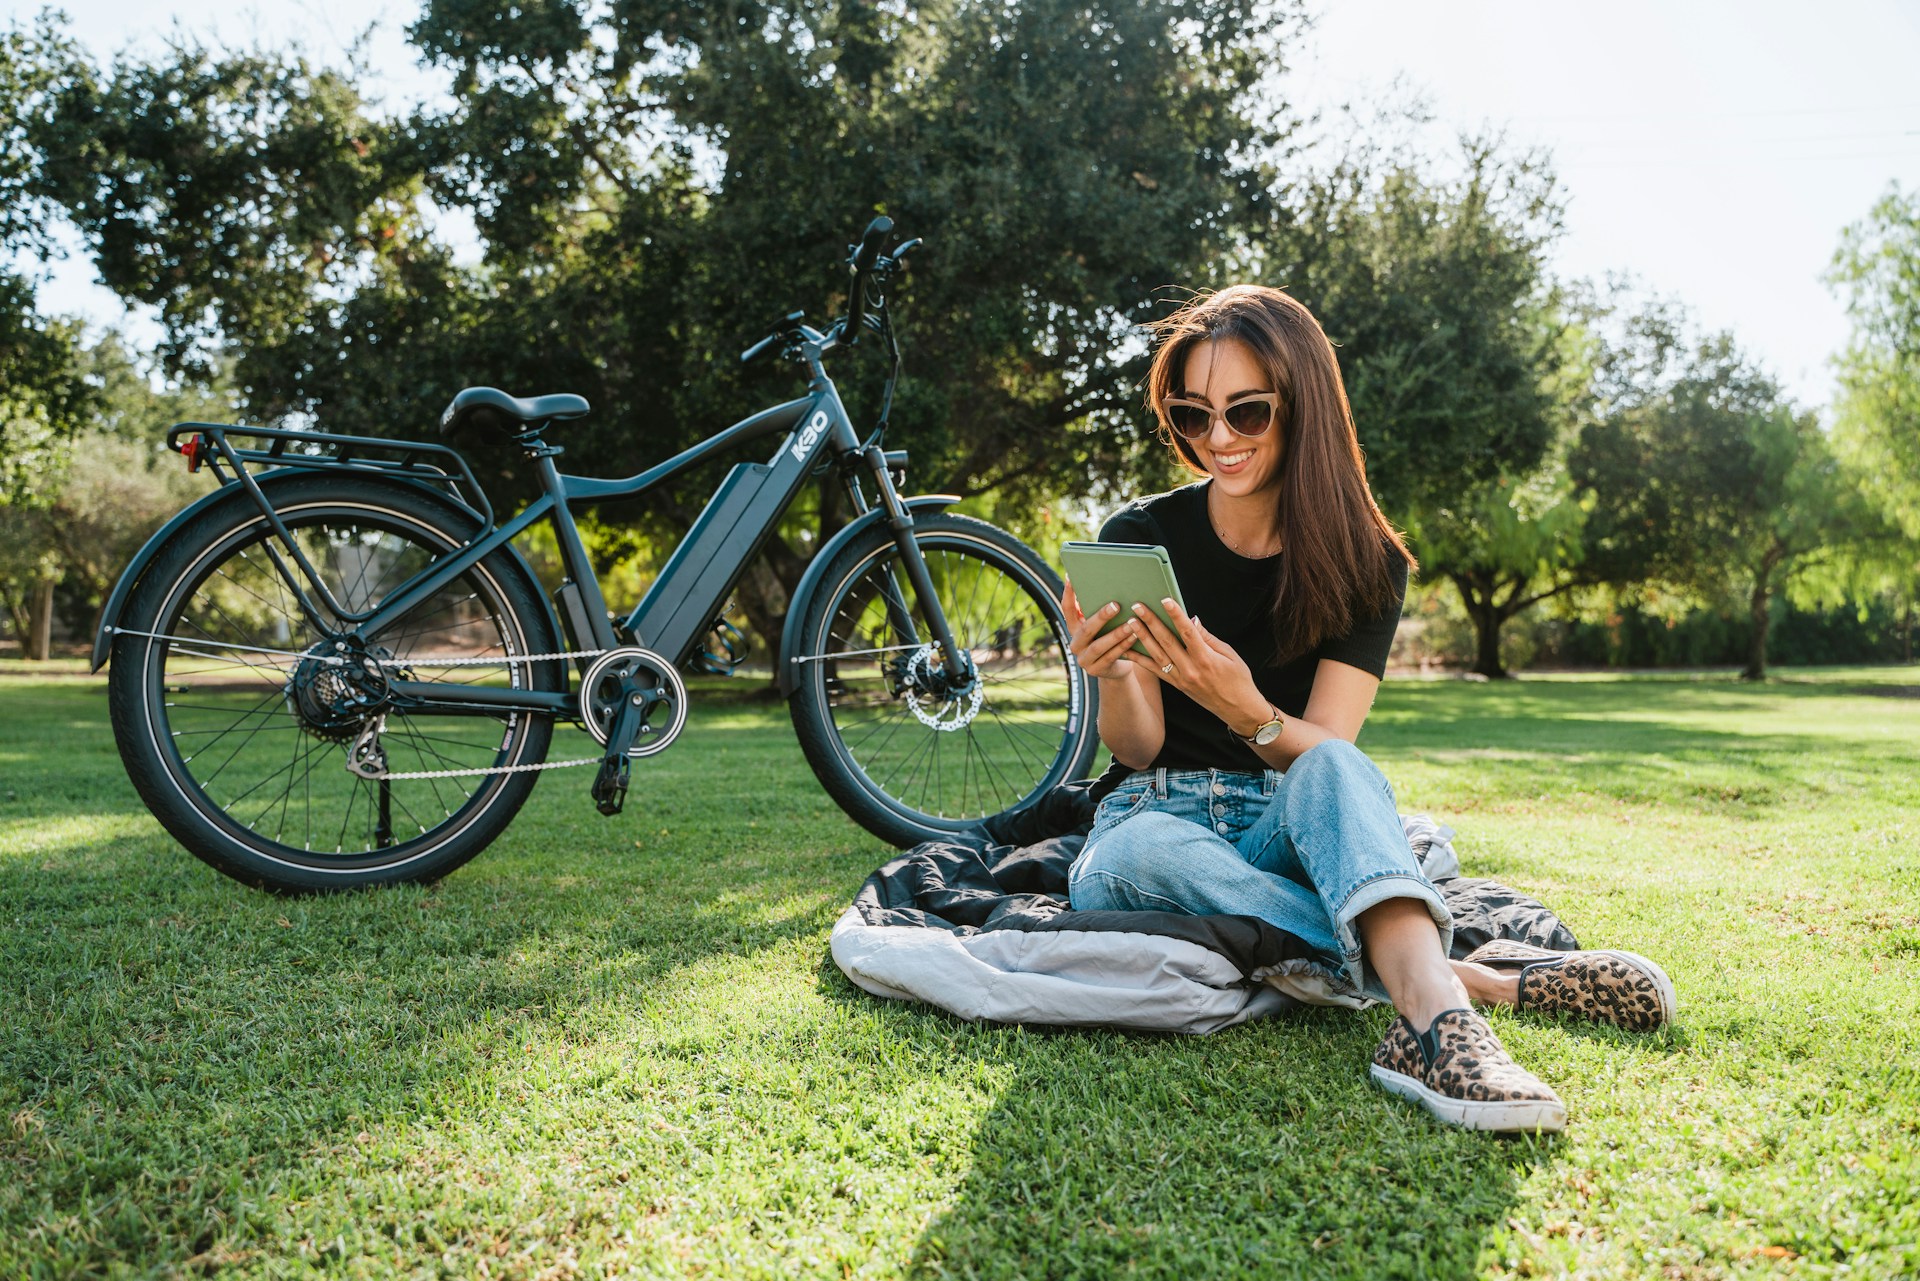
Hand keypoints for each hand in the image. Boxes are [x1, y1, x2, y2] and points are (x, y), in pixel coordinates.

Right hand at [1061, 580, 1140, 680]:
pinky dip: (1123, 646)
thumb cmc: (1109, 638)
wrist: (1113, 668)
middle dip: (1101, 617)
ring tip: (1131, 623)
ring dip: (1116, 634)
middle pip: (1086, 629)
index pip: (1067, 609)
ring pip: (1099, 645)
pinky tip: (1134, 637)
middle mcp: (1075, 643)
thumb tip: (1107, 584)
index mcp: (1073, 628)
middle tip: (1116, 605)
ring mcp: (1083, 659)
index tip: (1072, 577)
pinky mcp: (1095, 670)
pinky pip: (1111, 657)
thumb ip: (1097, 610)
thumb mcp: (1100, 626)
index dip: (1068, 593)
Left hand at [1125, 598, 1267, 734]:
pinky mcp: (1177, 686)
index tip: (1165, 600)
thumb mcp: (1230, 654)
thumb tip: (1192, 620)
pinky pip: (1155, 671)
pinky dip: (1141, 660)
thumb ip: (1208, 638)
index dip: (1176, 615)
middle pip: (1167, 641)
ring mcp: (1181, 679)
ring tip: (1130, 622)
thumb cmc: (1238, 679)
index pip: (1188, 632)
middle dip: (1151, 622)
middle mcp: (1191, 670)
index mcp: (1206, 659)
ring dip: (1142, 637)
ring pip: (1157, 655)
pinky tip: (1128, 651)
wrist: (1237, 709)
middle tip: (1138, 606)